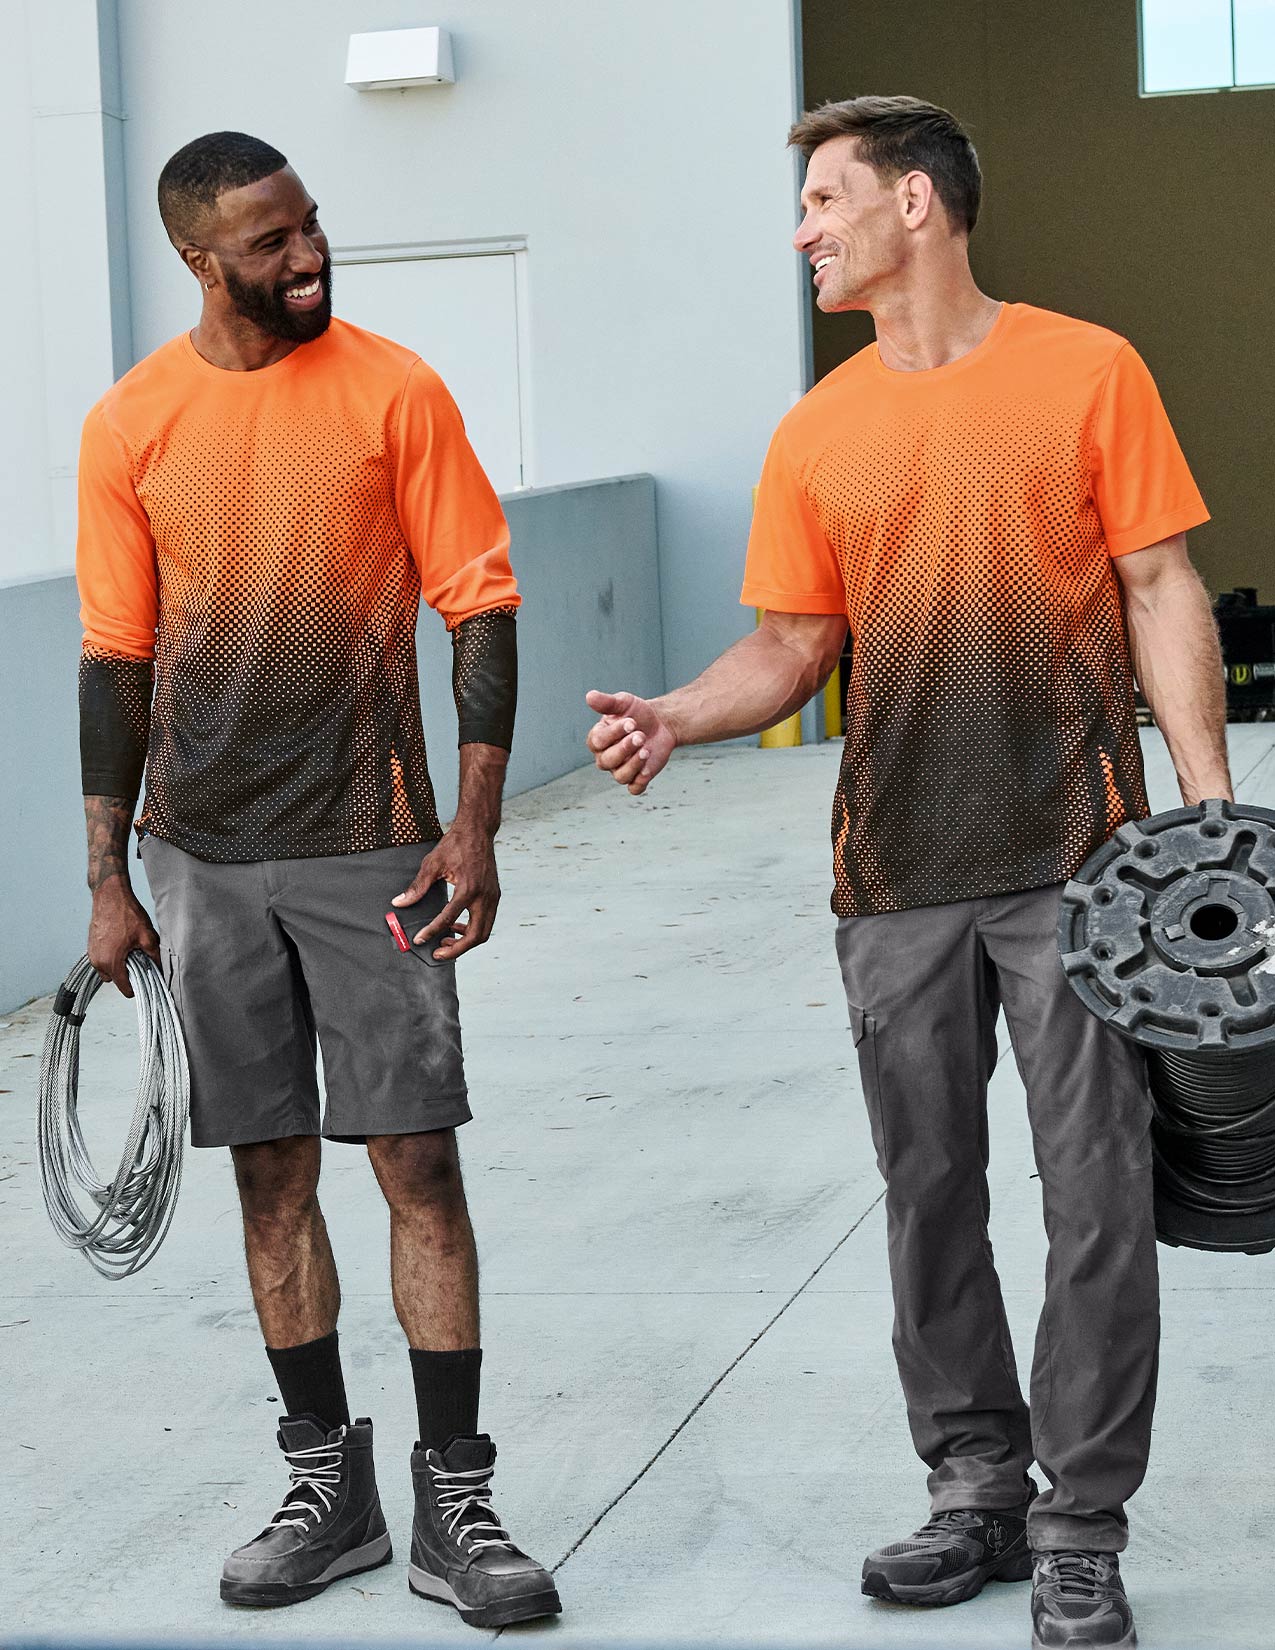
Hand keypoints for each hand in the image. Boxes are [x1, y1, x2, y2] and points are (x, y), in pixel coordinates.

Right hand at [88, 880, 159, 996]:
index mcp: (111, 962)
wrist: (110, 896)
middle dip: (127, 974)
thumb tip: (161, 968)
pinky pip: (102, 959)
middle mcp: (98, 961)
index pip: (124, 988)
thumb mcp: (147, 936)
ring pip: (107, 970)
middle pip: (115, 980)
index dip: (136, 988)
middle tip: (138, 961)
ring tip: (130, 950)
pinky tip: (122, 943)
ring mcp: (92, 953)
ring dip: (118, 965)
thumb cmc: (126, 914)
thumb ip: (154, 956)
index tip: (144, 982)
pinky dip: (111, 956)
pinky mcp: (90, 946)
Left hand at [391, 821, 500, 962]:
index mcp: (467, 888)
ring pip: (483, 932)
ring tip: (445, 942)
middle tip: (437, 954)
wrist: (478, 831)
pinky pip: (486, 921)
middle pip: (475, 936)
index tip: (419, 940)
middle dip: (456, 950)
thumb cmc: (455, 844)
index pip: (448, 918)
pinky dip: (472, 929)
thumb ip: (417, 887)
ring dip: (465, 942)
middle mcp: (484, 896)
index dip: (431, 932)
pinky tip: (455, 924)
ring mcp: (492, 897)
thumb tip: (399, 902)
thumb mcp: (432, 864)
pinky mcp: (494, 896)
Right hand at [584, 690, 677, 794]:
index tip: (631, 722)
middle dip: (624, 748)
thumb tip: (589, 696)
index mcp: (598, 739)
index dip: (614, 733)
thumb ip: (606, 702)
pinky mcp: (637, 778)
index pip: (598, 741)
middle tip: (640, 735)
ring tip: (646, 749)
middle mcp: (606, 757)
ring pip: (621, 776)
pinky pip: (634, 788)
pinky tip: (647, 768)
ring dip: (634, 764)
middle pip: (607, 761)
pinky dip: (640, 781)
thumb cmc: (637, 712)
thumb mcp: (622, 703)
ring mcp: (620, 769)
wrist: (660, 723)